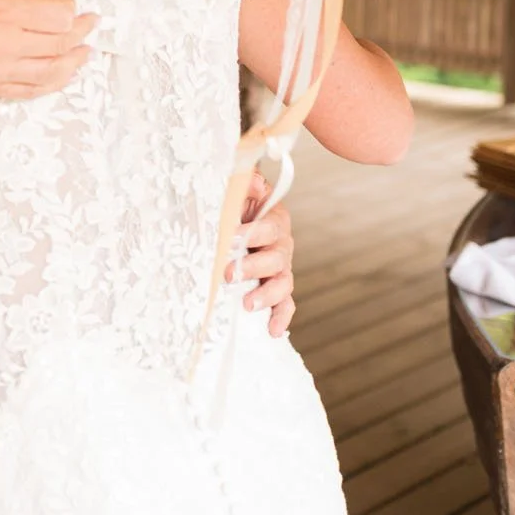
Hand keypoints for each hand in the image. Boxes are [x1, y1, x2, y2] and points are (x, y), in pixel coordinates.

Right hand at [0, 0, 92, 98]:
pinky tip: (62, 72)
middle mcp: (4, 46)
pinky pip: (31, 91)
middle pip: (61, 43)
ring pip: (52, 72)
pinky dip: (53, 82)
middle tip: (90, 22)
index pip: (58, 15)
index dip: (72, 7)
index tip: (73, 0)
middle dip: (81, 31)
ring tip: (86, 50)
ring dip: (75, 60)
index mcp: (1, 12)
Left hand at [231, 171, 296, 336]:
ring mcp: (281, 268)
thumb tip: (253, 184)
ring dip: (267, 294)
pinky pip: (286, 303)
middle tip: (228, 274)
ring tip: (248, 304)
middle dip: (252, 267)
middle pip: (276, 258)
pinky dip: (282, 316)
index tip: (230, 238)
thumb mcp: (237, 191)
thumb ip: (245, 184)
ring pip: (283, 282)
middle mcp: (282, 244)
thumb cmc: (236, 206)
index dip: (251, 233)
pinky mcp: (277, 287)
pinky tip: (273, 331)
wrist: (236, 221)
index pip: (268, 228)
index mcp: (275, 219)